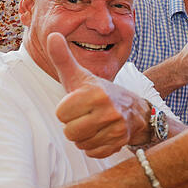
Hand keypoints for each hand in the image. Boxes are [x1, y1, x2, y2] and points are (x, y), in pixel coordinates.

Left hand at [47, 32, 150, 157]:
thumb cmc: (99, 92)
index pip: (61, 114)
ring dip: (84, 137)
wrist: (136, 109)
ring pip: (81, 144)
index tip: (77, 104)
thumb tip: (51, 35)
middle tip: (85, 116)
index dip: (66, 110)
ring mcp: (116, 128)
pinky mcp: (120, 142)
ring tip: (93, 125)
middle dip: (74, 125)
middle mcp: (108, 111)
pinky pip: (93, 152)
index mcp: (95, 93)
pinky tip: (102, 134)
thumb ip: (63, 58)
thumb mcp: (81, 75)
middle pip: (70, 132)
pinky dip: (95, 146)